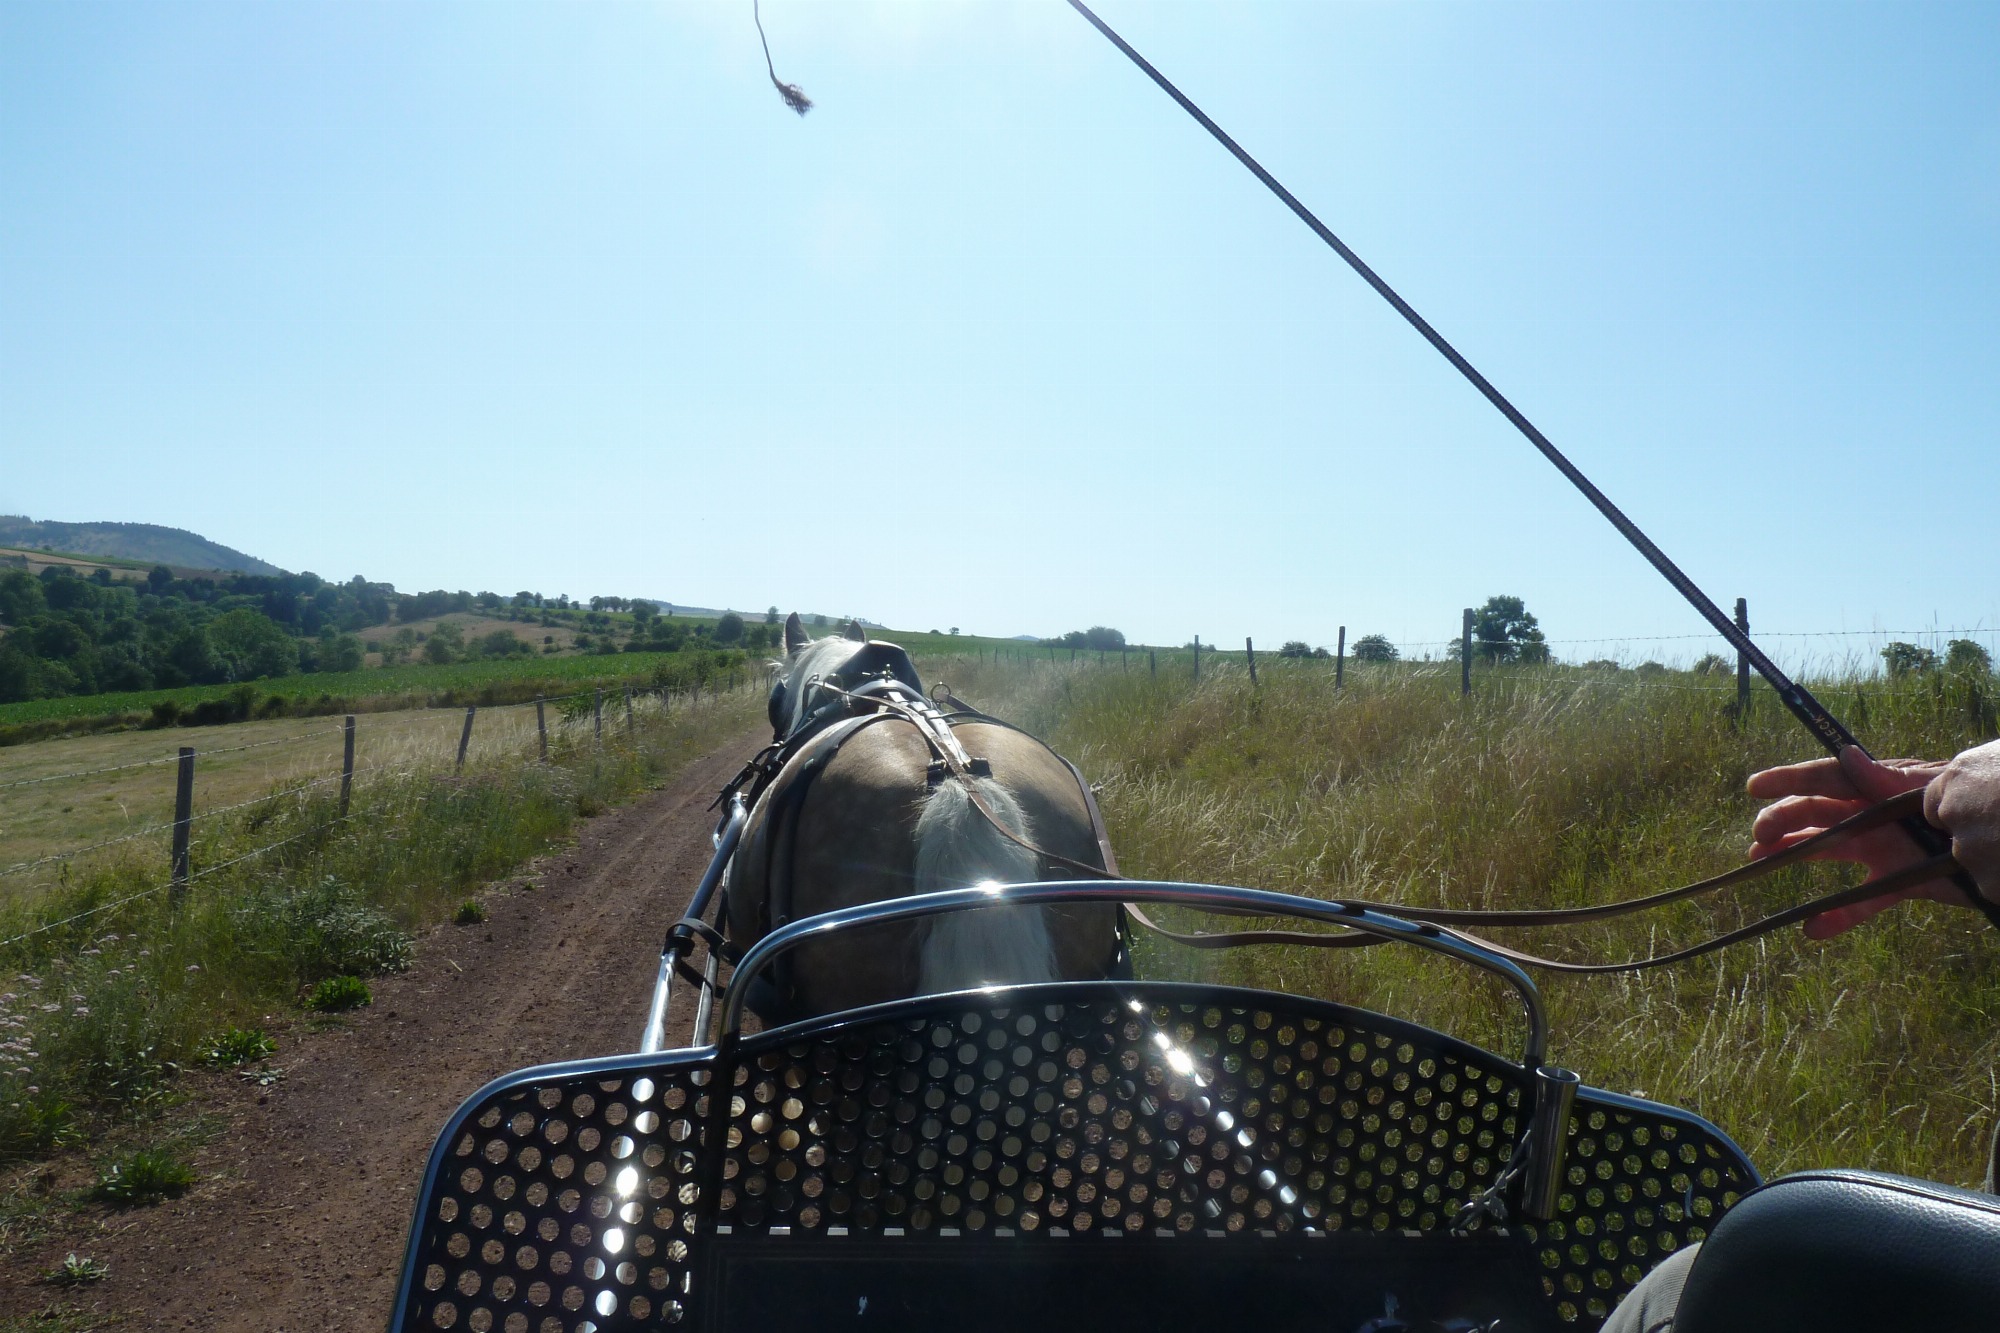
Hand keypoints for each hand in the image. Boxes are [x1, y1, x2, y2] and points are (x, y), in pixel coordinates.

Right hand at [1745, 747, 1964, 937]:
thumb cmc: (1978, 809)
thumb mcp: (1933, 790)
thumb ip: (1887, 780)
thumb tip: (1845, 757)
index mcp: (1882, 787)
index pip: (1828, 778)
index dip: (1789, 780)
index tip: (1754, 787)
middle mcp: (1877, 816)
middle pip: (1819, 813)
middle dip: (1783, 821)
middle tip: (1758, 840)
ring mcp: (1886, 848)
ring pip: (1829, 850)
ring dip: (1794, 855)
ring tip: (1759, 863)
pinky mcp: (1901, 883)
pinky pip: (1863, 901)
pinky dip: (1838, 917)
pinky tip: (1812, 930)